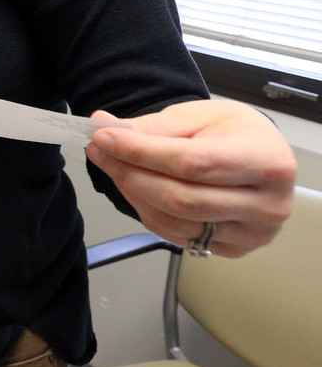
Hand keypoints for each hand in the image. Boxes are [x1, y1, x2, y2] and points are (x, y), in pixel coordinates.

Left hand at [85, 99, 296, 257]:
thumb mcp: (200, 117)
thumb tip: (103, 127)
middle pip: (181, 198)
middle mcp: (267, 204)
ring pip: (174, 221)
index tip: (104, 138)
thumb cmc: (235, 133)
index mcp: (267, 162)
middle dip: (130, 173)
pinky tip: (135, 187)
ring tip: (113, 165)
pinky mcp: (234, 249)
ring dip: (132, 193)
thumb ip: (153, 126)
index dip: (142, 153)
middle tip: (99, 150)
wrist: (261, 157)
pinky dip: (146, 210)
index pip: (193, 163)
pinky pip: (175, 235)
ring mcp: (252, 233)